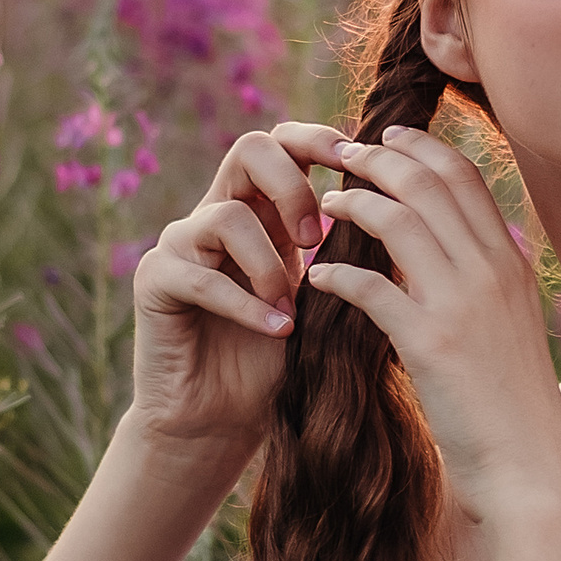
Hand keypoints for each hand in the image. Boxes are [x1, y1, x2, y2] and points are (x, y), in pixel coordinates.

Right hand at [129, 121, 345, 461]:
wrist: (223, 419)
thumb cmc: (279, 361)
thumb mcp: (324, 300)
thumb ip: (347, 255)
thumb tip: (406, 215)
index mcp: (262, 210)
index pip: (283, 143)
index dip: (318, 141)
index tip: (355, 164)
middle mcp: (217, 214)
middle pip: (249, 148)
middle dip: (292, 188)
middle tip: (317, 239)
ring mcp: (181, 244)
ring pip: (228, 215)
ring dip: (271, 266)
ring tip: (290, 313)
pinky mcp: (154, 280)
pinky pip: (199, 275)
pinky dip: (244, 306)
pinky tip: (275, 332)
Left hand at [309, 127, 560, 522]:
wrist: (531, 468)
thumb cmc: (513, 405)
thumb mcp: (509, 327)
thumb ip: (483, 284)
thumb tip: (449, 253)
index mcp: (509, 263)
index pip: (464, 177)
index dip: (420, 148)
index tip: (385, 140)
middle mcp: (491, 272)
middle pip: (429, 184)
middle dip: (379, 159)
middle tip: (340, 156)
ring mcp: (463, 305)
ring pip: (401, 220)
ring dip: (356, 202)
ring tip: (324, 204)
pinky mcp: (431, 345)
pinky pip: (372, 287)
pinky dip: (339, 274)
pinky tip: (317, 278)